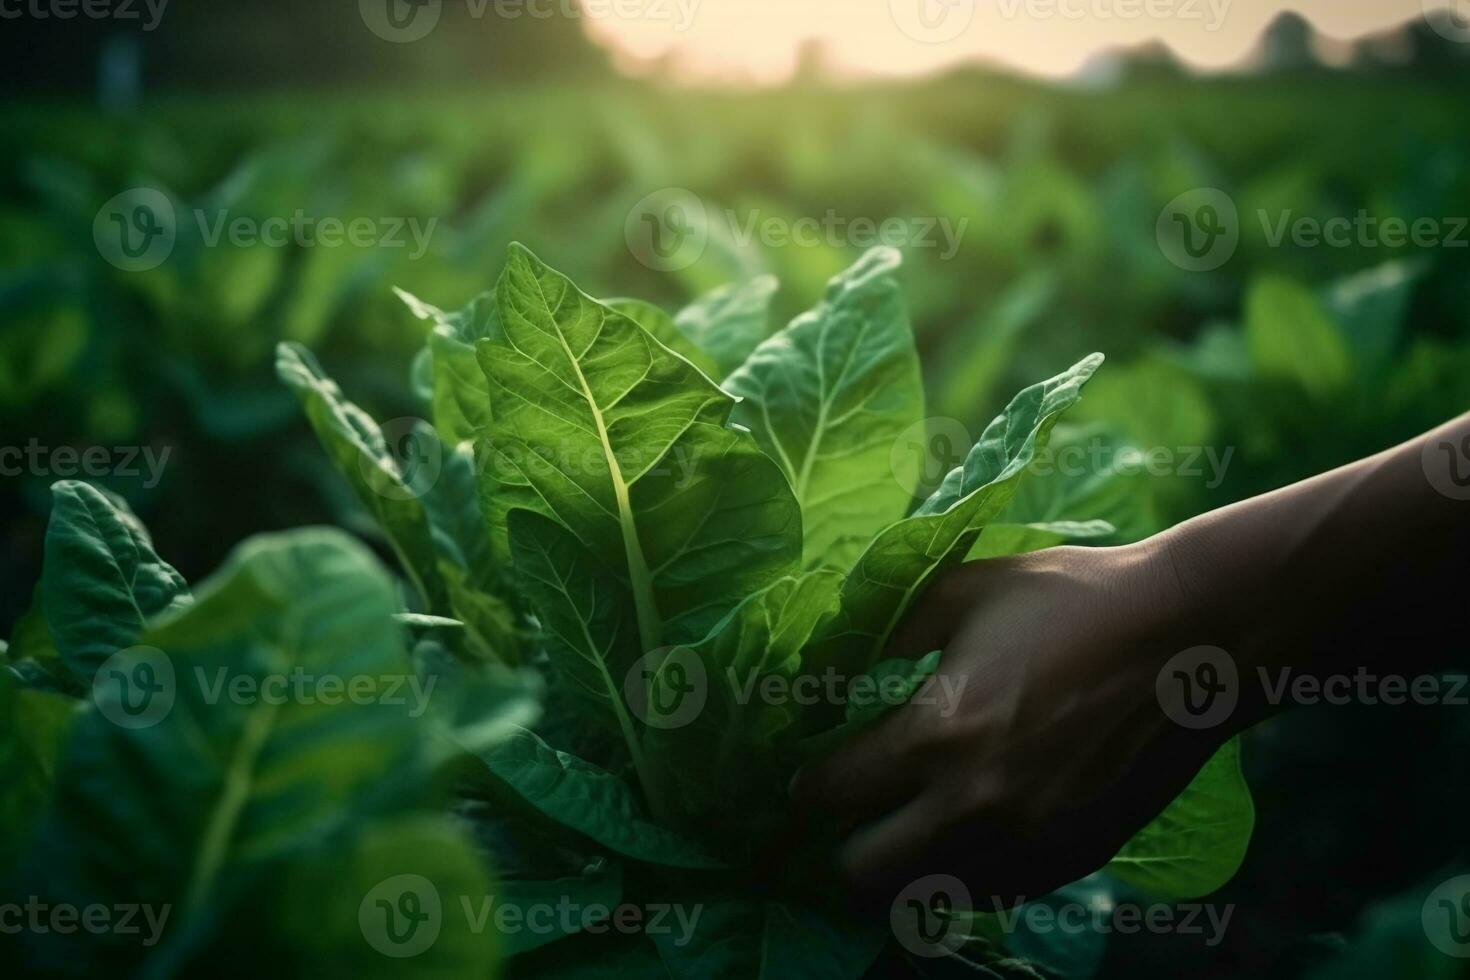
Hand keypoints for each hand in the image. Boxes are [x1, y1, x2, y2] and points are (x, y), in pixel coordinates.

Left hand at [790, 539, 1227, 909]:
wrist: (1193, 639)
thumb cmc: (1074, 601)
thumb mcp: (964, 591)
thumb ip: (889, 631)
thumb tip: (834, 667)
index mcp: (938, 734)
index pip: (832, 793)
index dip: (807, 785)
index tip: (809, 775)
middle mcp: (973, 808)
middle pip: (861, 873)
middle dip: (841, 843)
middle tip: (852, 813)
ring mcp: (1026, 846)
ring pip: (922, 898)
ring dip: (900, 867)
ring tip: (903, 827)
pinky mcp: (1069, 862)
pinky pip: (987, 895)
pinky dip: (960, 874)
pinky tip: (967, 831)